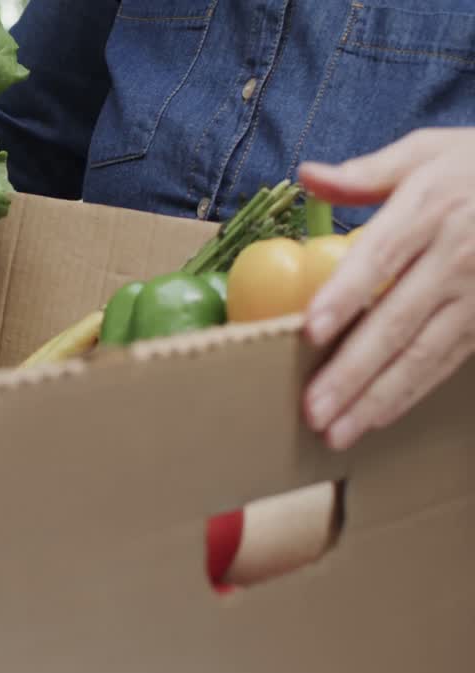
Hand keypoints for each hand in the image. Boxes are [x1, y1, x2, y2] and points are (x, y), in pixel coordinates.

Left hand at [297, 128, 474, 449]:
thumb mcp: (429, 151)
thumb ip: (366, 173)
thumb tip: (307, 176)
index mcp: (430, 208)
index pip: (380, 257)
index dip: (345, 295)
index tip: (311, 330)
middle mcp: (455, 255)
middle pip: (397, 321)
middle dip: (353, 371)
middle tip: (312, 409)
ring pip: (423, 353)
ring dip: (377, 397)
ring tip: (336, 431)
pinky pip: (447, 361)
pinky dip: (411, 393)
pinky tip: (377, 416)